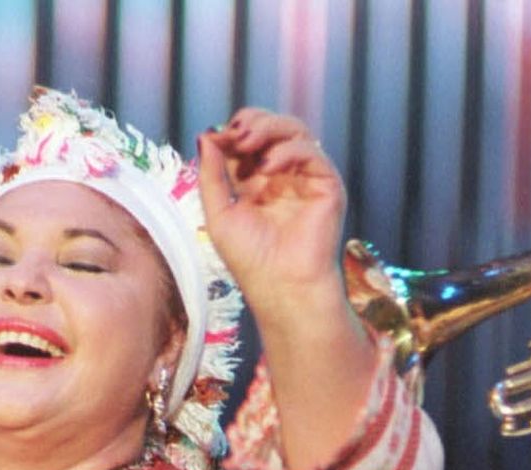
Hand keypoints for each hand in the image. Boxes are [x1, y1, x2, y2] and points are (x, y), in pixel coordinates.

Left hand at [197, 109, 347, 318]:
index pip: (245, 142)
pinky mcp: (326, 183)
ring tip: (248, 141)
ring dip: (269, 128)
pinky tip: (268, 167)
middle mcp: (281, 176)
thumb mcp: (219, 213)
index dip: (231, 133)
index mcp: (253, 182)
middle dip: (251, 123)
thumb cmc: (249, 259)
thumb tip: (205, 135)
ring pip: (293, 132)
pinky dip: (288, 151)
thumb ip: (211, 176)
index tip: (215, 137)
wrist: (280, 285)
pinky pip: (311, 151)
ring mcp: (304, 177)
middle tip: (235, 135)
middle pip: (270, 129)